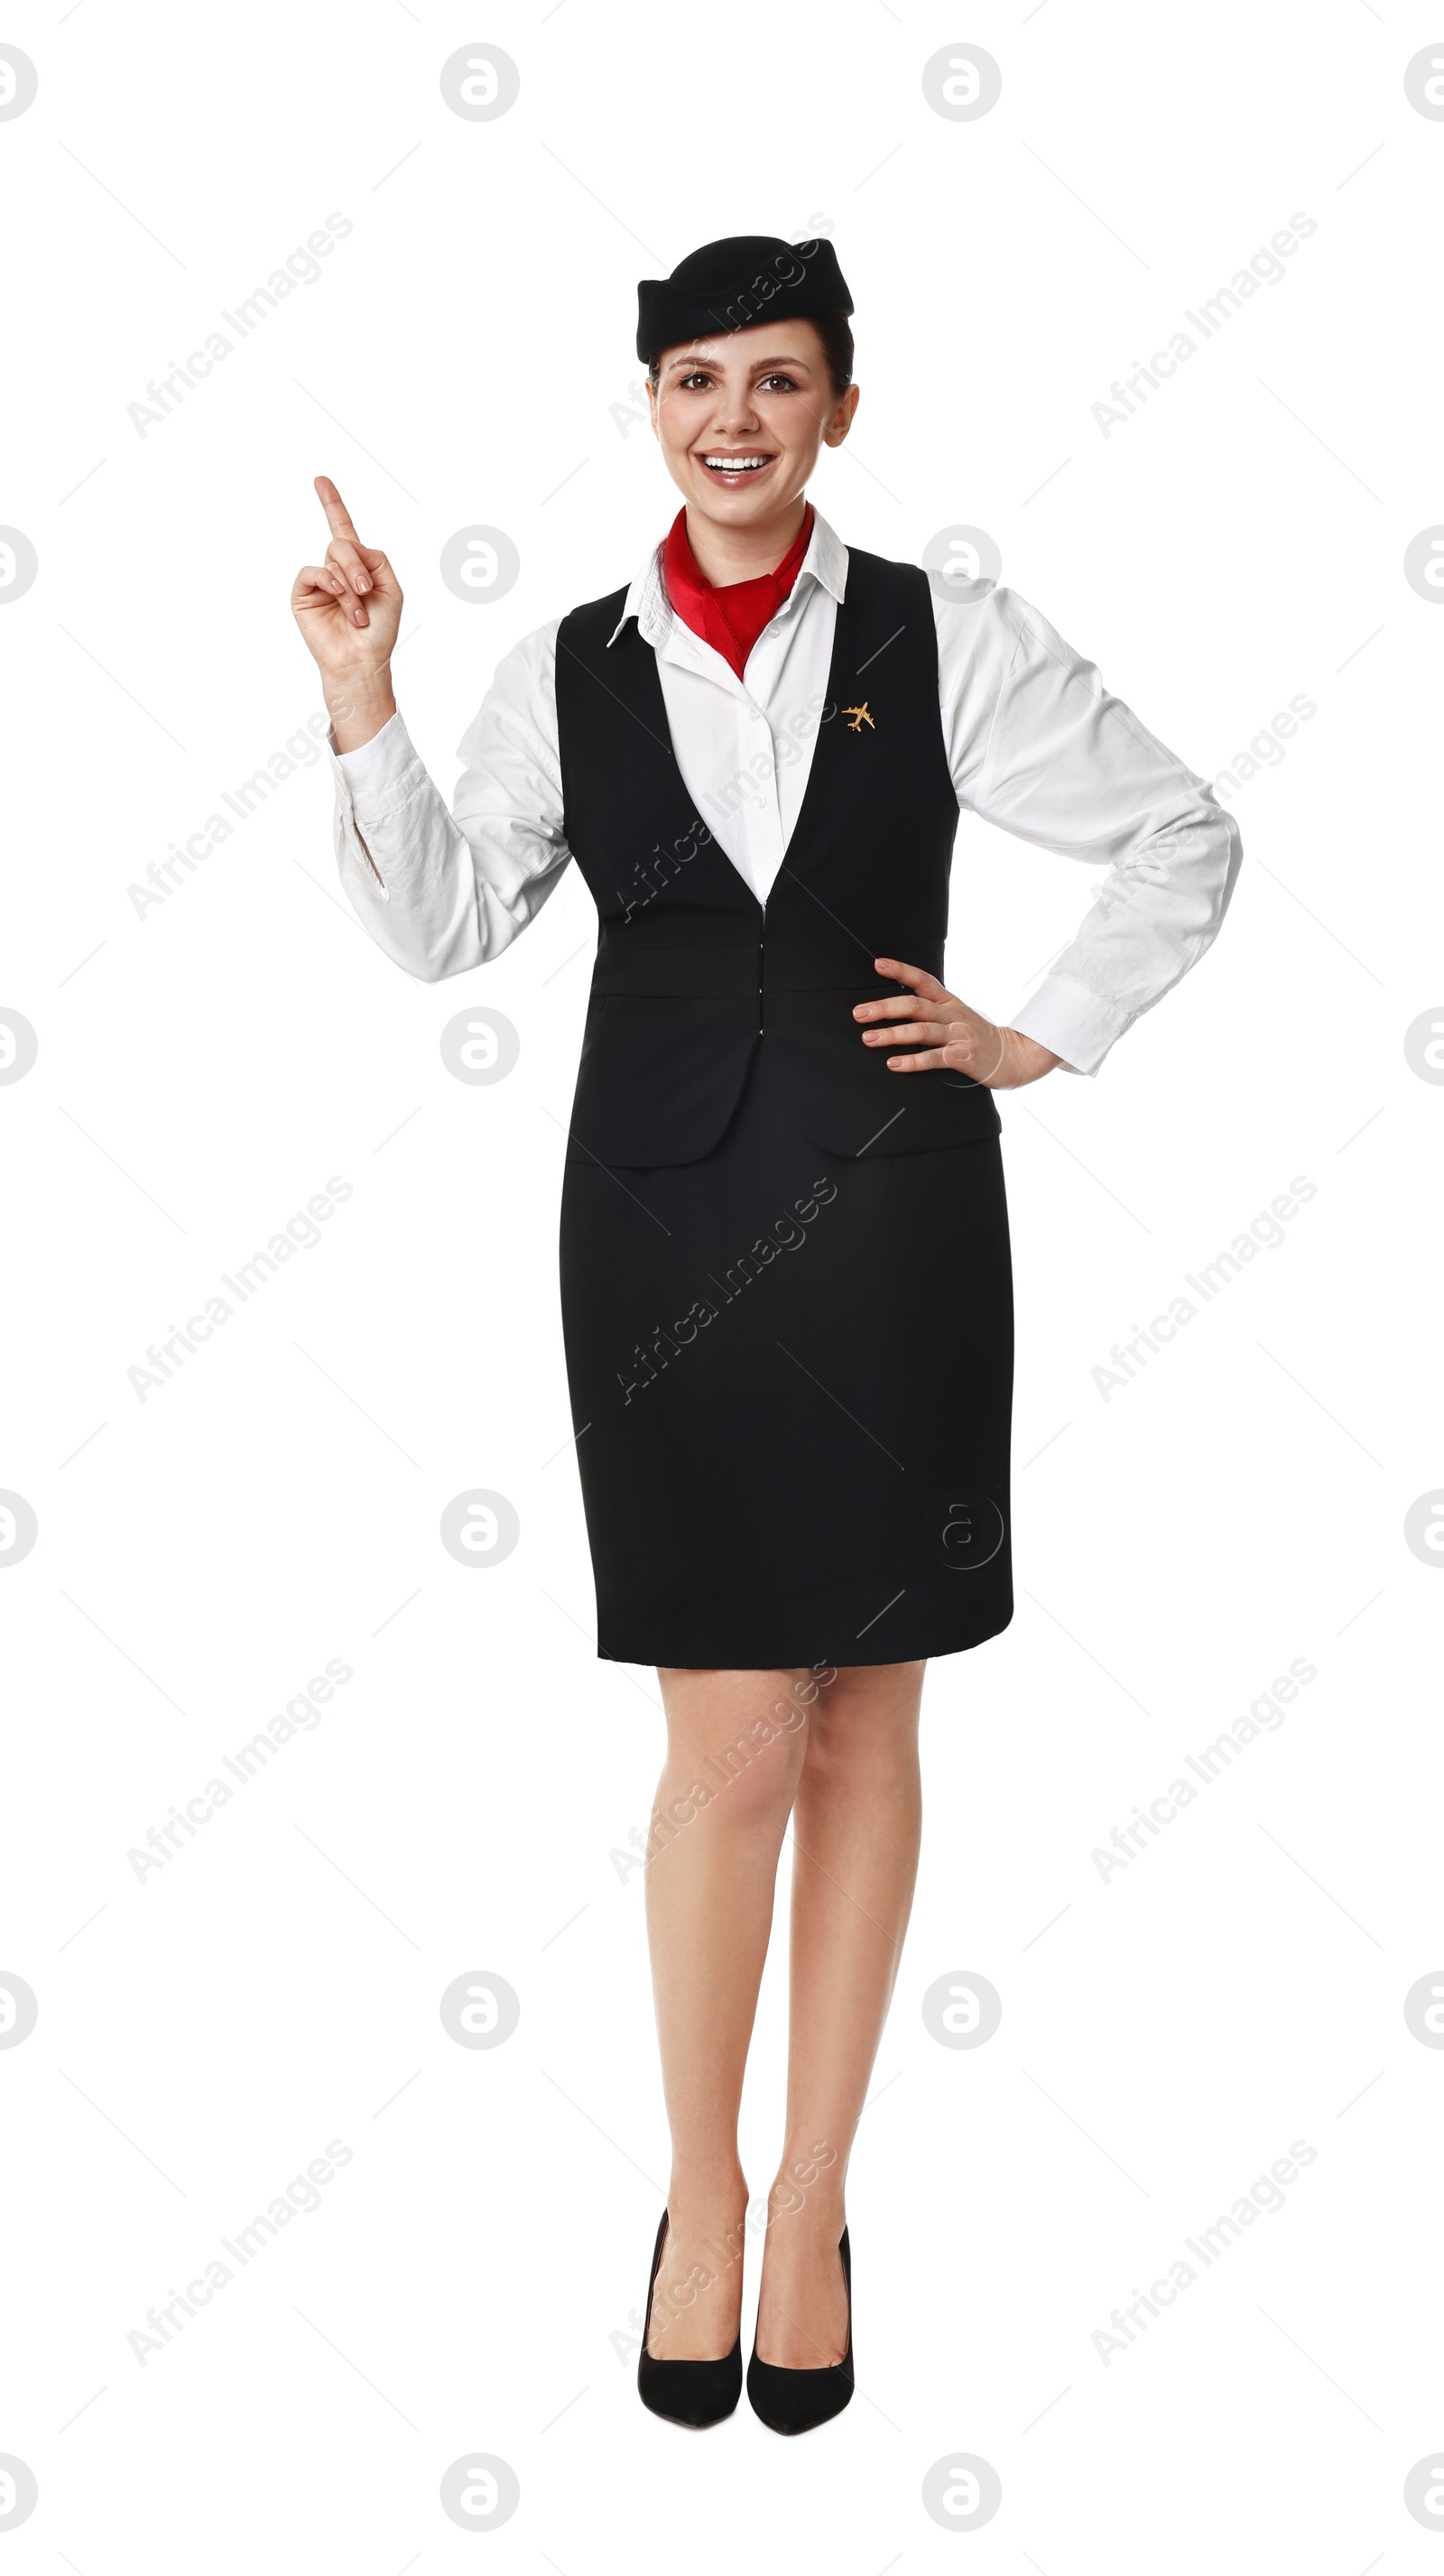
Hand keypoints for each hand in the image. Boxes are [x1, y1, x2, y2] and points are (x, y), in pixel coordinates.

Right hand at [290, 476, 401, 747]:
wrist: (362, 662)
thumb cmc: (379, 632)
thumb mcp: (391, 588)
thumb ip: (376, 558)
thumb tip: (350, 546)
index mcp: (358, 566)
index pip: (343, 529)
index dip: (332, 504)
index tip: (320, 480)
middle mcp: (336, 570)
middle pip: (344, 542)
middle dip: (358, 565)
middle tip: (366, 592)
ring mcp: (319, 582)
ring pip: (333, 557)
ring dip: (350, 584)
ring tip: (357, 613)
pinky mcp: (303, 594)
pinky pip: (313, 571)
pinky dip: (330, 583)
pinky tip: (341, 600)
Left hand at [854, 958, 1059, 1089]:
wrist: (1014, 1056)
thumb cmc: (978, 1037)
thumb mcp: (957, 1015)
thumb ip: (931, 1010)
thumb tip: (895, 1007)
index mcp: (949, 1002)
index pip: (923, 980)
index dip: (901, 971)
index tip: (878, 964)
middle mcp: (952, 1015)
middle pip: (915, 1006)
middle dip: (884, 1008)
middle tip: (859, 1013)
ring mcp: (958, 1035)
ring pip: (921, 1031)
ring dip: (892, 1034)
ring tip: (869, 1038)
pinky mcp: (963, 1057)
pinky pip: (934, 1058)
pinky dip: (913, 1061)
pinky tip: (894, 1063)